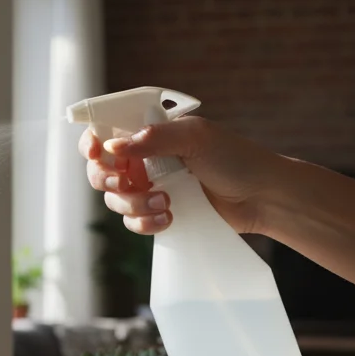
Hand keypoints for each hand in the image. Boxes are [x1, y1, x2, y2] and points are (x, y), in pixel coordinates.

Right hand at [79, 116, 280, 234]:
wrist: (262, 196)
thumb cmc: (235, 158)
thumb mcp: (196, 137)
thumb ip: (154, 138)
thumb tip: (112, 147)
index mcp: (149, 134)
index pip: (106, 133)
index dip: (93, 143)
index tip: (97, 152)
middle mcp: (144, 160)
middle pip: (100, 171)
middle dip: (107, 179)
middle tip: (126, 182)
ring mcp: (149, 188)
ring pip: (114, 199)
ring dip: (133, 203)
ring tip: (165, 202)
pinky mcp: (158, 213)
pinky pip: (133, 222)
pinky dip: (144, 222)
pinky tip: (169, 217)